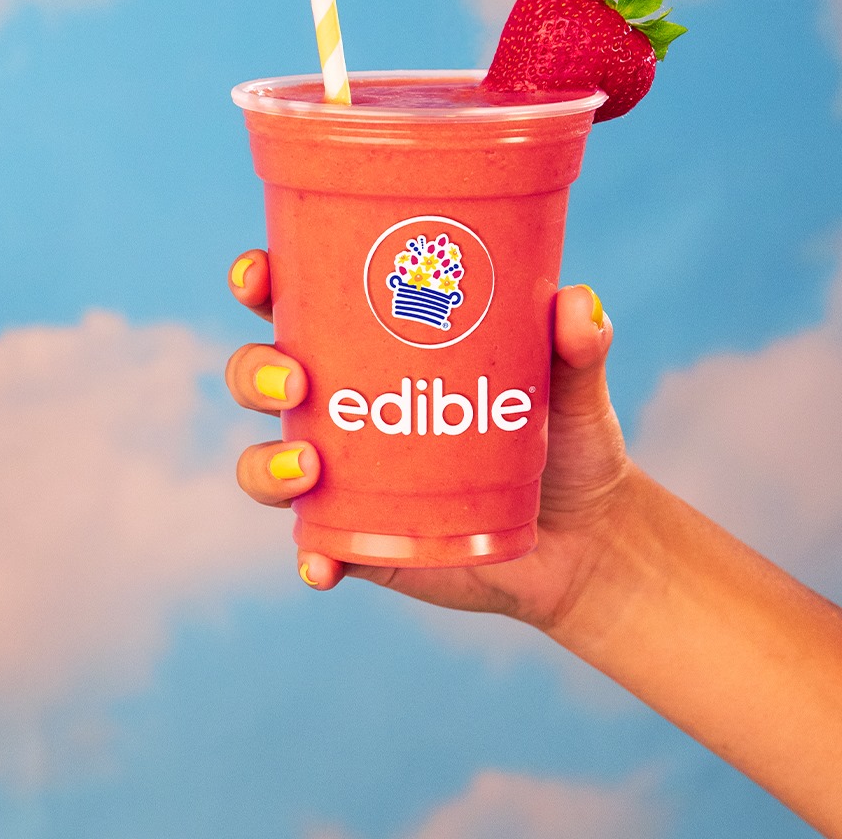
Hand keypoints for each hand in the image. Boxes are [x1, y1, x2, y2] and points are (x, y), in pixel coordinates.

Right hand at [224, 249, 632, 631]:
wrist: (586, 539)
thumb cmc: (567, 439)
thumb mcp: (574, 388)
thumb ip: (578, 346)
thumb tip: (579, 303)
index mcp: (379, 348)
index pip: (303, 302)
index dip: (263, 284)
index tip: (259, 275)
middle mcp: (349, 405)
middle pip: (262, 376)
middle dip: (255, 371)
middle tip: (296, 382)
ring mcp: (349, 475)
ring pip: (267, 461)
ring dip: (264, 464)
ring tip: (309, 468)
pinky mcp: (363, 538)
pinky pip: (315, 546)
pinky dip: (310, 556)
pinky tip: (323, 566)